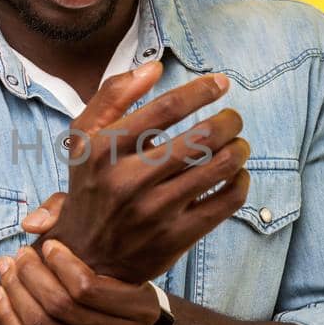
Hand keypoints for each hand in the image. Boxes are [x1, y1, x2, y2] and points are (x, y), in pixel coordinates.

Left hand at [0, 240, 162, 324]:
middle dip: (31, 277)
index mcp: (142, 308)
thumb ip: (68, 214)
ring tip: (6, 270)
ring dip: (16, 295)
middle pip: (62, 308)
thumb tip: (31, 224)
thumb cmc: (112, 273)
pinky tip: (0, 296)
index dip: (59, 264)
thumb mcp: (106, 241)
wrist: (121, 320)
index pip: (88, 288)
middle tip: (17, 256)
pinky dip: (10, 322)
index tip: (46, 247)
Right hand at [25, 61, 251, 283]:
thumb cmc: (92, 187)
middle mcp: (128, 180)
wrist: (85, 257)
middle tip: (233, 119)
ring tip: (238, 145)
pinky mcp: (175, 237)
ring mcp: (154, 211)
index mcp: (104, 149)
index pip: (166, 108)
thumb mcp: (84, 139)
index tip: (221, 83)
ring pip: (220, 167)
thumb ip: (112, 96)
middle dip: (229, 121)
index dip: (202, 90)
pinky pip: (226, 202)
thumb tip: (154, 67)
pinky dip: (240, 182)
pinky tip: (235, 175)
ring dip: (239, 149)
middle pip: (202, 137)